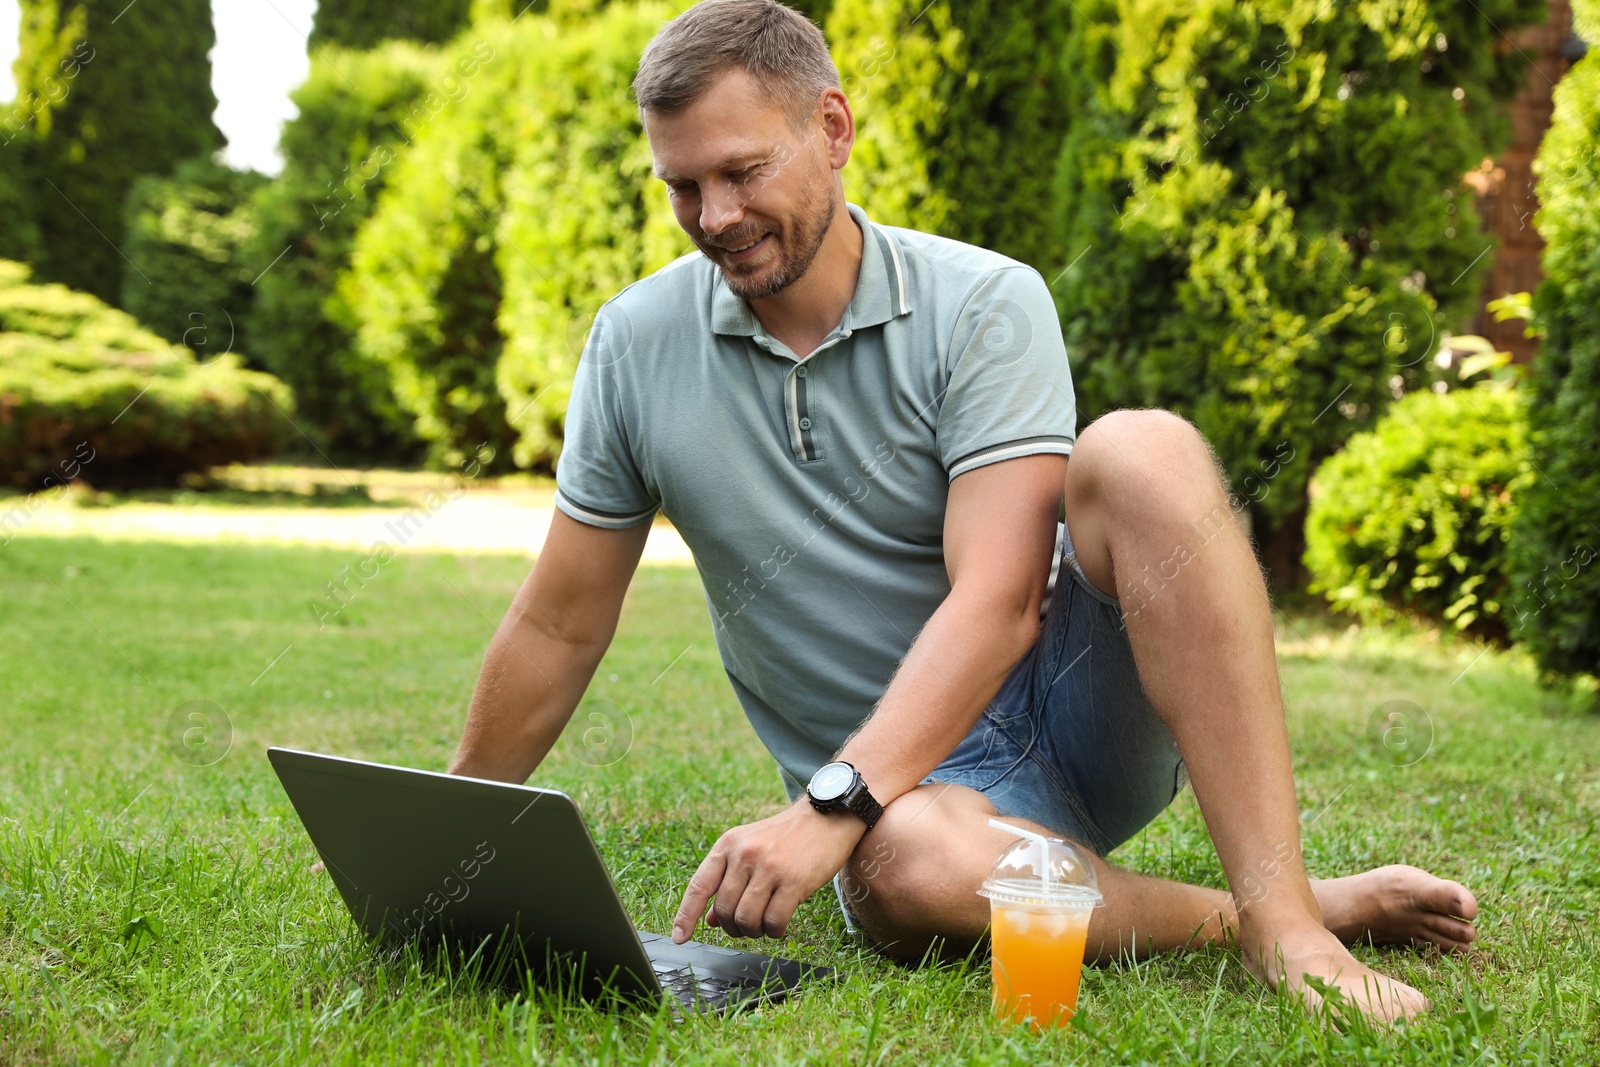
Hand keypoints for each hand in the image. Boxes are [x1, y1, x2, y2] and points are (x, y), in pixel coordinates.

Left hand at [672, 800, 865, 943]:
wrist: (827, 816)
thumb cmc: (787, 837)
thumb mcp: (750, 849)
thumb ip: (728, 881)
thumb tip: (710, 920)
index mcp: (728, 844)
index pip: (699, 886)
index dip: (686, 915)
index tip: (679, 937)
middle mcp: (744, 854)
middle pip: (723, 910)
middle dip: (732, 927)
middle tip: (746, 927)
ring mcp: (768, 867)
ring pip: (746, 920)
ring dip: (754, 931)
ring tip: (764, 925)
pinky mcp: (793, 880)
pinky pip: (774, 921)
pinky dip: (774, 931)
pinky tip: (780, 925)